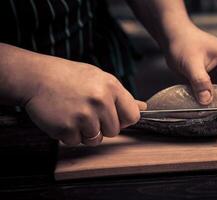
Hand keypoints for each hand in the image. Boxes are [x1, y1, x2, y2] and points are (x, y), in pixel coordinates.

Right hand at [0, 47, 145, 145]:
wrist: (36, 77)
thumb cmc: (69, 77)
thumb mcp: (100, 79)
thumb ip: (122, 96)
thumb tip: (143, 108)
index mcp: (111, 87)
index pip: (133, 116)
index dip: (123, 120)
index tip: (113, 116)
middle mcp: (100, 101)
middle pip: (114, 131)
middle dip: (102, 126)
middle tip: (87, 111)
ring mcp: (84, 115)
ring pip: (96, 140)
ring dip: (85, 132)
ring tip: (74, 113)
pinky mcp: (67, 128)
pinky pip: (76, 142)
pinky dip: (69, 135)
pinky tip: (64, 118)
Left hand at [164, 25, 216, 105]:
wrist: (172, 38)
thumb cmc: (183, 43)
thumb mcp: (191, 63)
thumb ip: (200, 82)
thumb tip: (206, 101)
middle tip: (214, 110)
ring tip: (206, 108)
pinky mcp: (210, 79)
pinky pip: (213, 92)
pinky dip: (209, 99)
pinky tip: (200, 104)